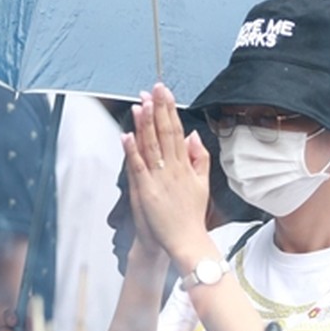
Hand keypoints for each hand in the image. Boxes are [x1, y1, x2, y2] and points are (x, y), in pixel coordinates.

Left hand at [123, 84, 210, 256]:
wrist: (186, 242)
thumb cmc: (190, 216)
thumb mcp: (202, 184)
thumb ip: (199, 159)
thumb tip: (194, 135)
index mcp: (186, 166)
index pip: (177, 131)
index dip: (170, 110)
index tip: (165, 92)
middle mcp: (173, 169)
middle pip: (165, 133)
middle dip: (159, 109)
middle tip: (154, 88)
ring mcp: (160, 179)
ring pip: (151, 146)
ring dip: (145, 124)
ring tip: (141, 103)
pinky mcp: (147, 191)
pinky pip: (138, 167)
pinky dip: (132, 151)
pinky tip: (127, 135)